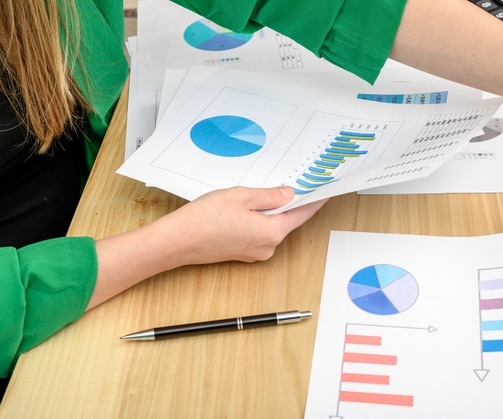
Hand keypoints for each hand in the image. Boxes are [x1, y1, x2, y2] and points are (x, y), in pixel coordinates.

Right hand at [158, 186, 326, 264]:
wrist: (178, 241)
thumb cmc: (206, 218)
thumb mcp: (242, 196)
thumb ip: (270, 196)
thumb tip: (289, 194)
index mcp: (271, 232)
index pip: (301, 214)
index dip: (313, 201)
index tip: (324, 191)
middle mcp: (267, 247)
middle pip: (286, 221)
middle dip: (288, 202)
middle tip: (292, 181)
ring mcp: (254, 253)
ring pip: (271, 226)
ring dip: (269, 211)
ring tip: (259, 192)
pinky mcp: (242, 253)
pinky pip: (258, 233)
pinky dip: (258, 220)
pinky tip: (245, 208)